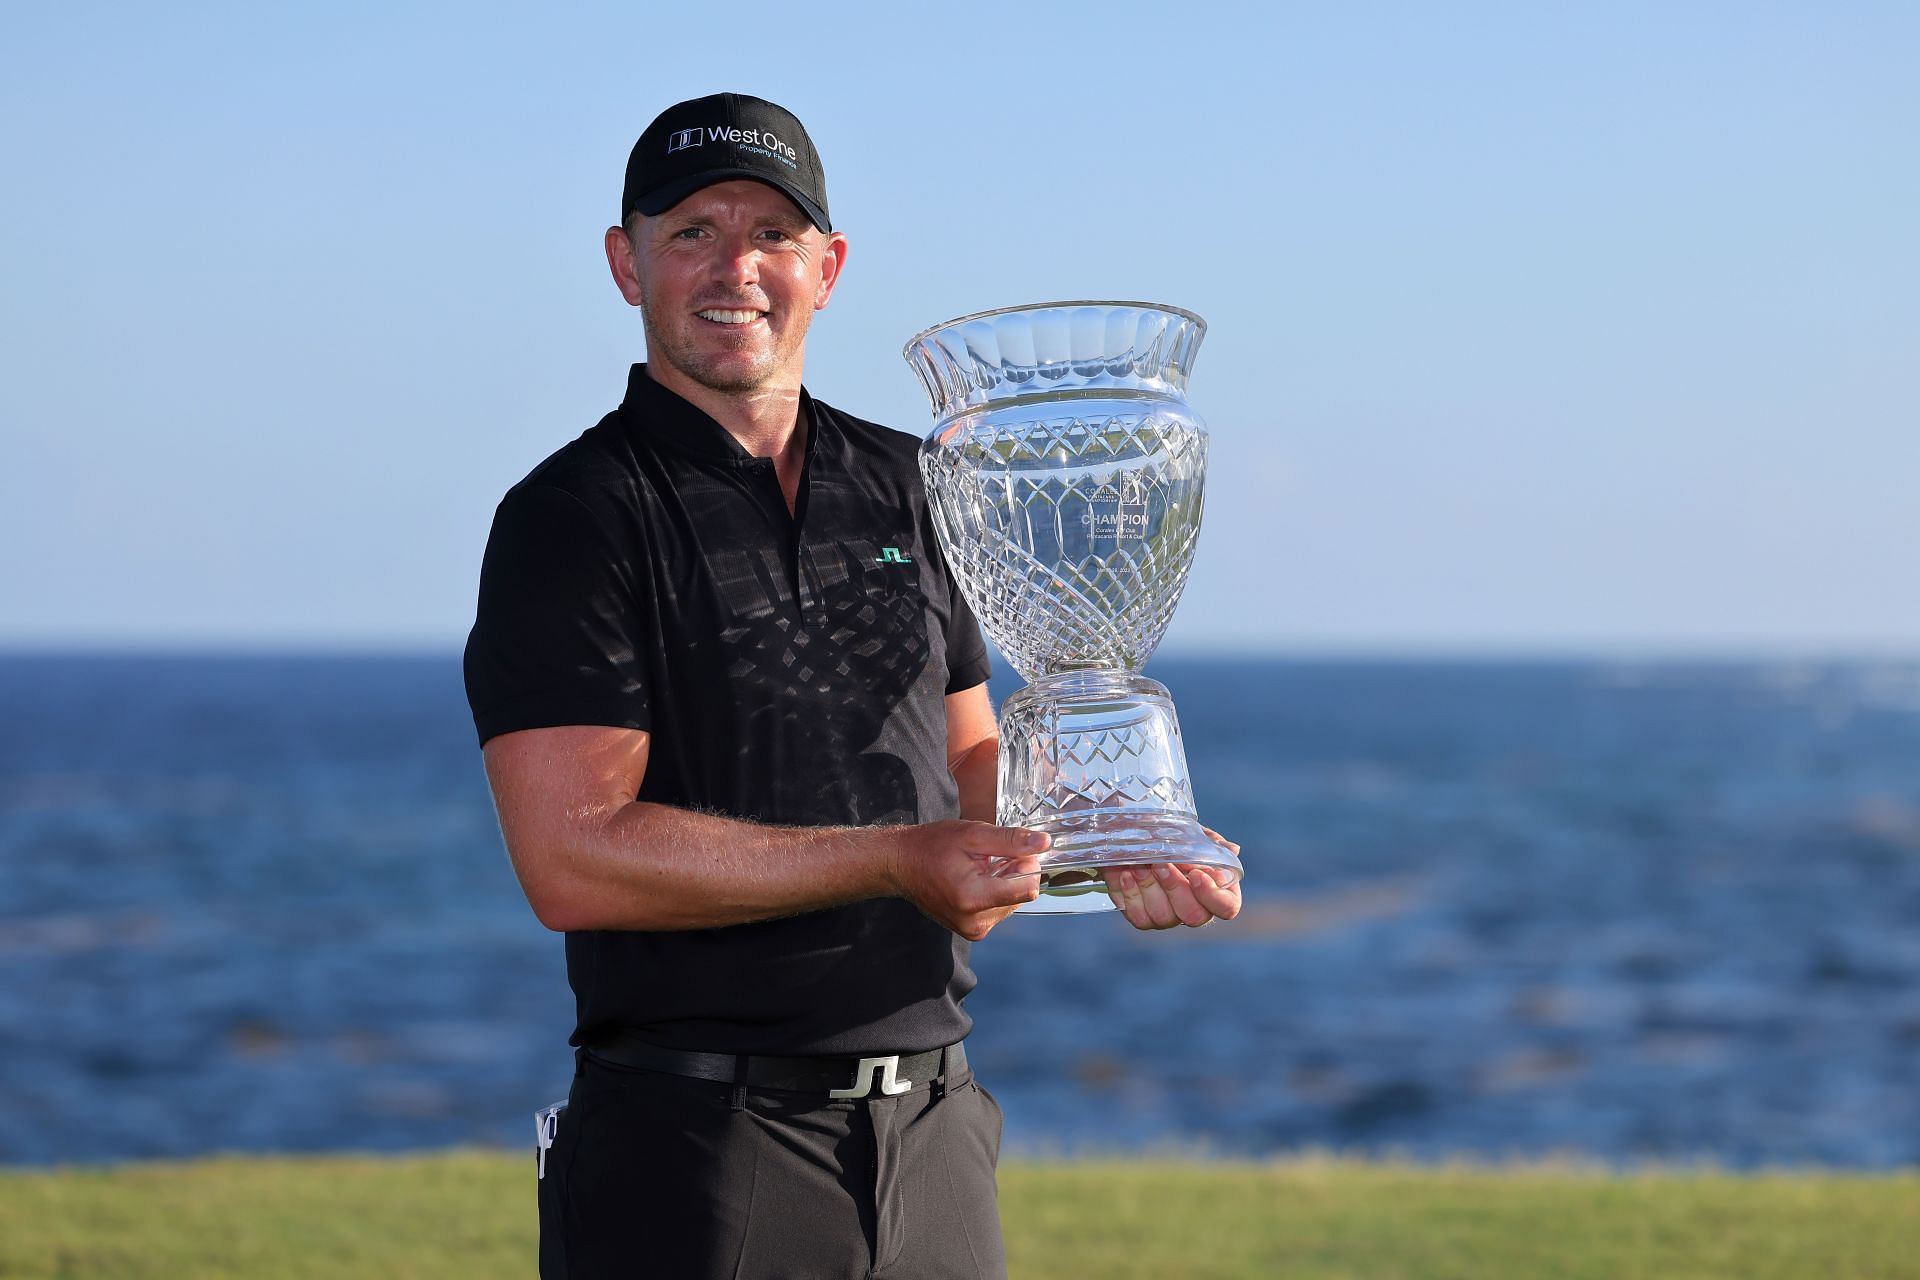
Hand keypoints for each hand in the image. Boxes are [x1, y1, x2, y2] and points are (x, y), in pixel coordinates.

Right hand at [889, 820, 1047, 940]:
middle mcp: (975, 922)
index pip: (1027, 889)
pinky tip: (975, 879)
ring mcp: (972, 930)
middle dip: (1013, 873)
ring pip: (1012, 903)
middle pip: (1021, 896)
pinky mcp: (971, 931)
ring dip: (1003, 883)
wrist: (901, 864)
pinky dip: (994, 892)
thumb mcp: (973, 835)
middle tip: (987, 857)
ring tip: (978, 868)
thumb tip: (1044, 843)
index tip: (1012, 851)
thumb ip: (1011, 841)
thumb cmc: (932, 846)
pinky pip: (999, 909)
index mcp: (974, 898)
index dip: (1027, 865)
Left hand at [1103, 829, 1241, 929]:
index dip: (1212, 895)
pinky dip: (1131, 894)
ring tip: (1138, 863)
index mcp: (1216, 890)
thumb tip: (1232, 849)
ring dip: (1149, 887)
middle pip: (1194, 916)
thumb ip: (1211, 844)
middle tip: (1160, 864)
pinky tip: (1126, 873)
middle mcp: (1196, 909)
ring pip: (1164, 917)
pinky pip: (1140, 918)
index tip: (1195, 874)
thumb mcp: (1193, 834)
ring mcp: (1170, 918)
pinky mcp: (1144, 919)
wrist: (1137, 838)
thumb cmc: (1173, 838)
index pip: (1227, 907)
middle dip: (1175, 888)